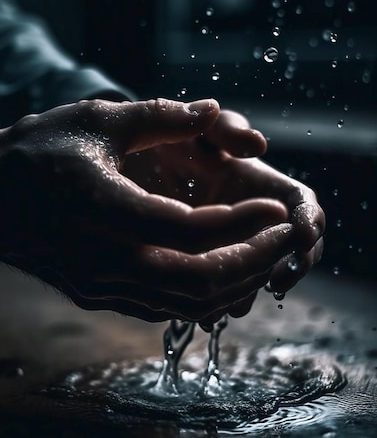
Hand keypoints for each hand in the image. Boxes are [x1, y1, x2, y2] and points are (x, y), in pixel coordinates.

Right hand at [0, 98, 298, 323]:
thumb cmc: (35, 153)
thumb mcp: (95, 120)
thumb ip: (159, 116)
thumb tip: (211, 110)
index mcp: (102, 209)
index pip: (190, 231)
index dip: (242, 222)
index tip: (275, 209)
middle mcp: (102, 258)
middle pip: (198, 281)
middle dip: (252, 261)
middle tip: (283, 237)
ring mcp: (100, 284)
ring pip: (185, 304)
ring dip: (234, 282)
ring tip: (264, 253)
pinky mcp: (99, 295)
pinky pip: (165, 307)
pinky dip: (203, 293)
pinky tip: (223, 268)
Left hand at [124, 108, 324, 297]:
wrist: (127, 162)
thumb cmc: (167, 138)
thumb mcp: (196, 128)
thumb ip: (225, 131)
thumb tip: (258, 146)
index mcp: (258, 184)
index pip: (301, 205)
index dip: (310, 221)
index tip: (301, 237)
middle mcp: (250, 217)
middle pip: (289, 248)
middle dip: (289, 266)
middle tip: (275, 280)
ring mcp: (227, 242)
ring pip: (252, 275)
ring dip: (250, 290)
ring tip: (235, 301)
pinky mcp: (200, 262)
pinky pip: (216, 289)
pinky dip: (215, 301)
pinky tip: (202, 309)